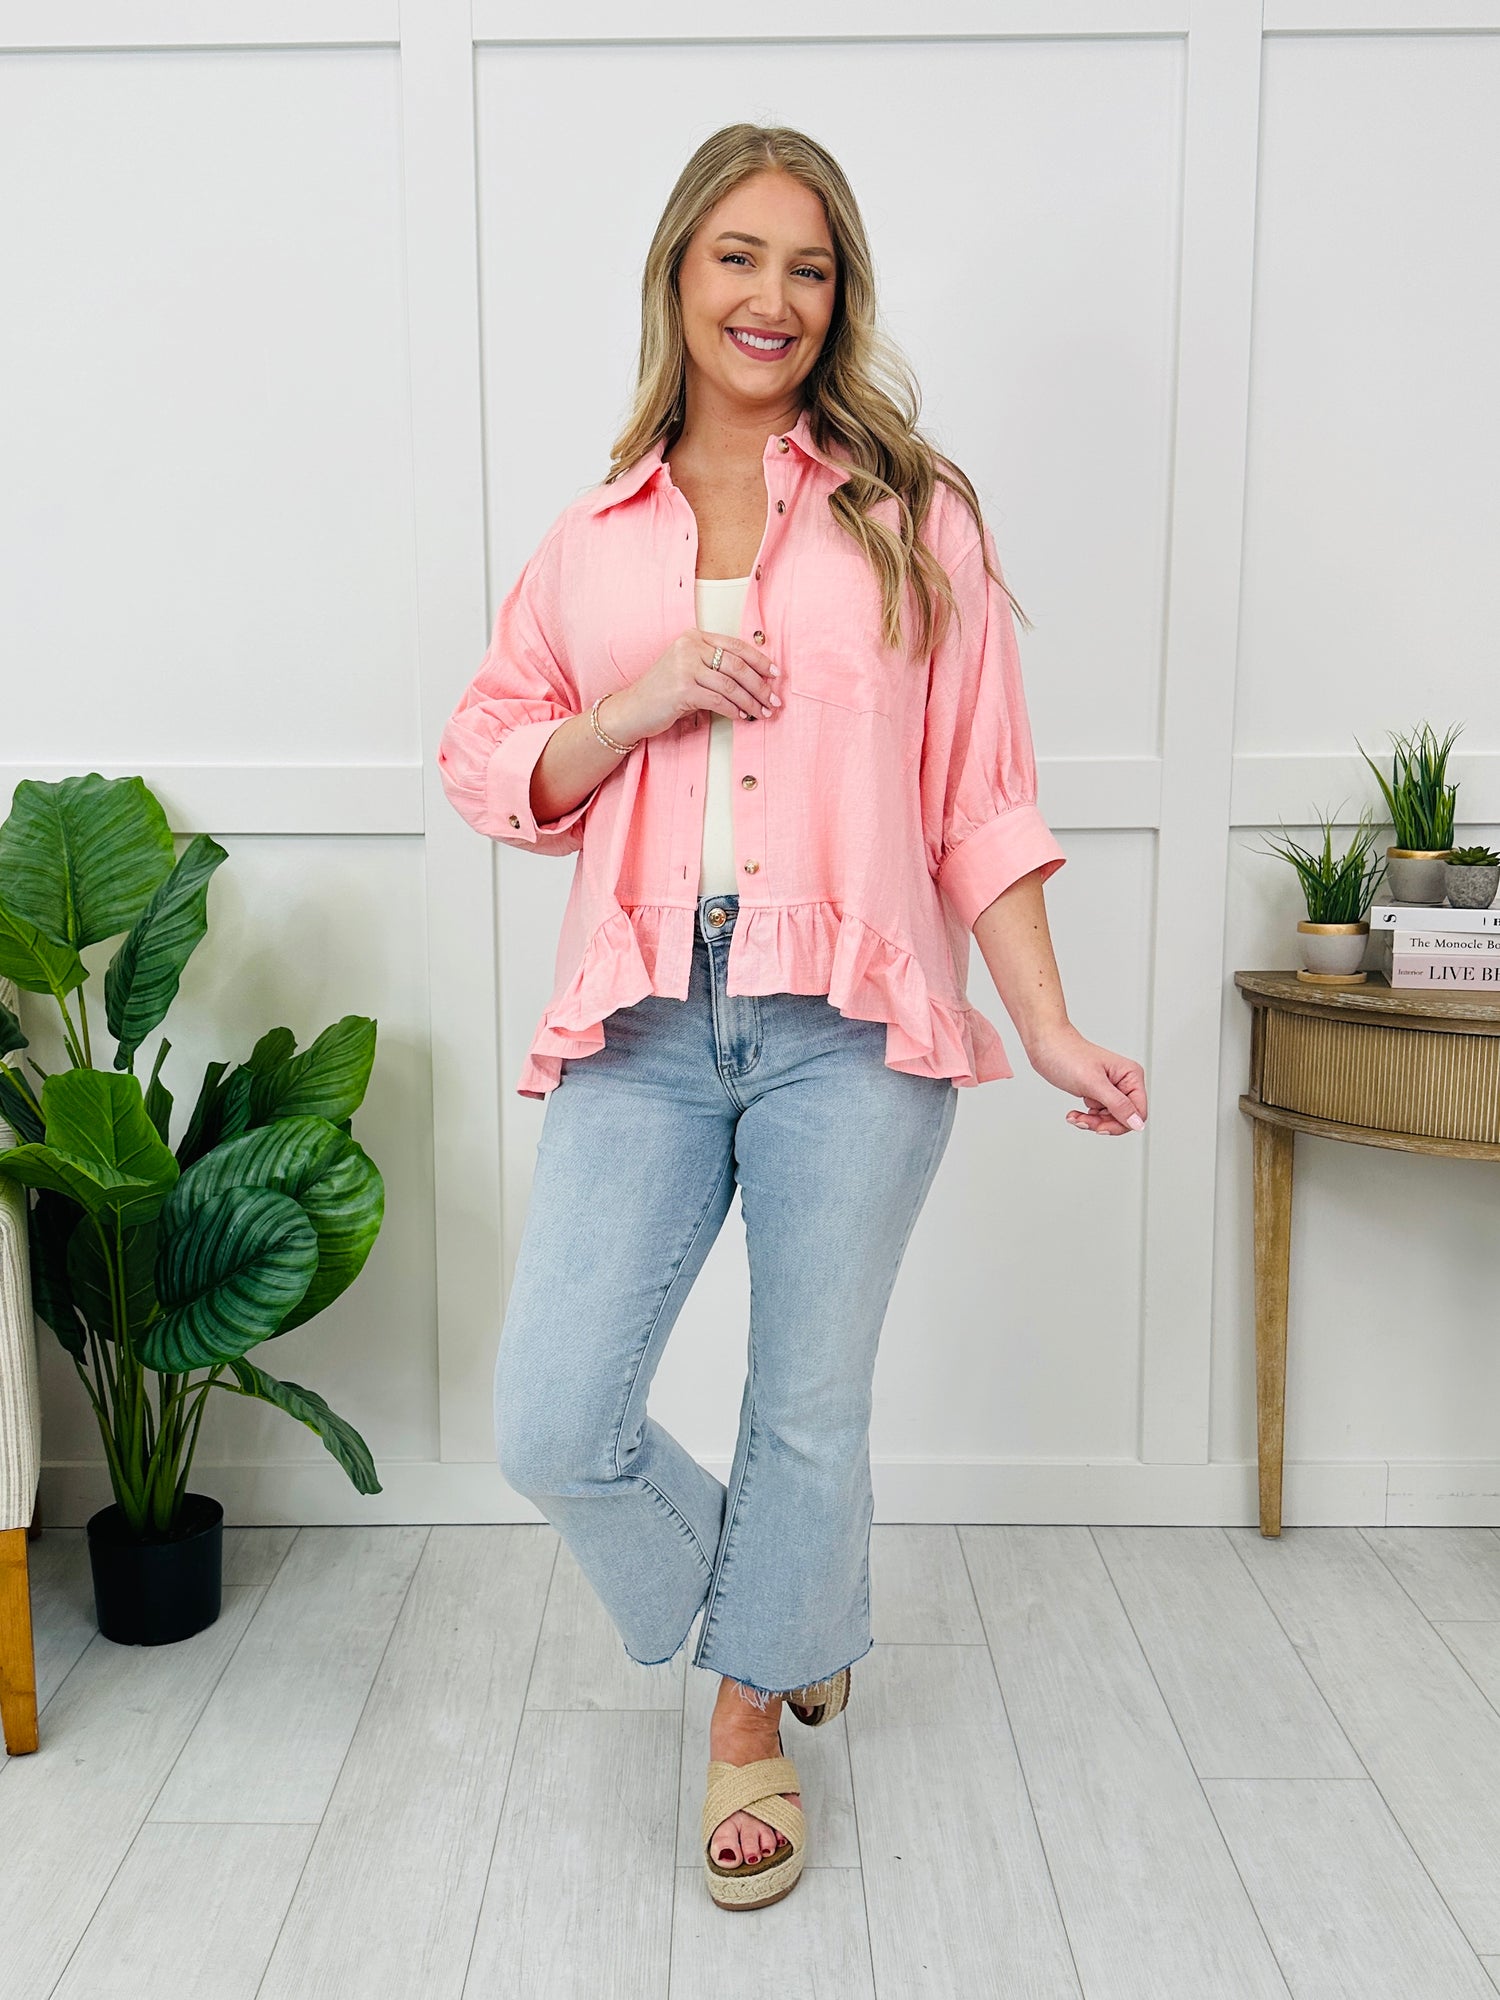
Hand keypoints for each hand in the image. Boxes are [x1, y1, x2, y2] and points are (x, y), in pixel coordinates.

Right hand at [602, 629, 782, 743]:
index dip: (759, 660)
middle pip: (737, 665)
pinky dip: (733, 710)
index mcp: (694, 637)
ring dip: (750, 702)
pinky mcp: (682, 689)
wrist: (632, 709)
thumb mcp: (688, 669)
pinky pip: (718, 700)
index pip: (735, 646)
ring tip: (761, 713)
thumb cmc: (663, 692)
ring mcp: (684, 667)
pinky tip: (741, 717)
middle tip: (773, 700)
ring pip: (730, 685)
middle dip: (760, 685)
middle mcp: (689, 647)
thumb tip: (754, 678)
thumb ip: (714, 666)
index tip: (775, 674)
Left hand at [1024, 1022, 1146, 1135]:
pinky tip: (1074, 1113)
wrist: (1045, 1045)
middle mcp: (1124, 1082)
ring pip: (1110, 1119)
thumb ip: (1118, 1104)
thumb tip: (1138, 1123)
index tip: (1100, 1127)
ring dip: (1091, 1122)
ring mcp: (1110, 1088)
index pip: (1139, 1112)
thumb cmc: (1067, 1055)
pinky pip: (1099, 1115)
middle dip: (1103, 1123)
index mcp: (1131, 1075)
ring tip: (1075, 1116)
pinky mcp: (1097, 1092)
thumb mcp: (1093, 1083)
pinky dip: (1086, 1117)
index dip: (1121, 1123)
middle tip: (1084, 1120)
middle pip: (1124, 1118)